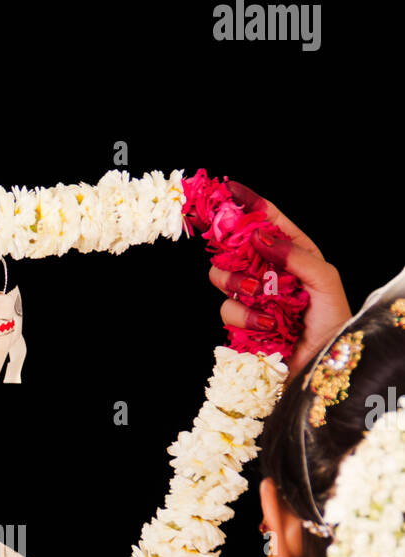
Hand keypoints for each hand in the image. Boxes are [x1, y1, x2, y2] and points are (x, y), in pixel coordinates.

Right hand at [209, 181, 351, 372]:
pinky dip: (245, 316)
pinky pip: (228, 309)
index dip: (249, 204)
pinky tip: (266, 325)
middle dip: (232, 250)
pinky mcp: (244, 322)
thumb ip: (294, 255)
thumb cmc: (333, 323)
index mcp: (295, 254)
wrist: (323, 367)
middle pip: (234, 246)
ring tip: (259, 295)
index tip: (230, 189)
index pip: (268, 221)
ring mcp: (255, 297)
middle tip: (240, 252)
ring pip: (223, 278)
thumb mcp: (324, 280)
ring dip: (238, 284)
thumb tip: (259, 234)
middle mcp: (270, 272)